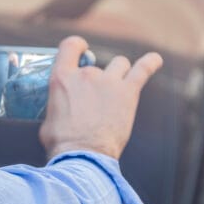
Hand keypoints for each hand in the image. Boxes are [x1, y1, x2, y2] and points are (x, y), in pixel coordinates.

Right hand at [39, 36, 162, 161]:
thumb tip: (62, 108)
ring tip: (118, 89)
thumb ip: (58, 105)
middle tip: (95, 100)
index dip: (77, 47)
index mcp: (63, 78)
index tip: (81, 51)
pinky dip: (151, 63)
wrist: (83, 157)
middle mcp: (86, 74)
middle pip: (96, 64)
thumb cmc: (62, 144)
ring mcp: (109, 82)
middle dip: (96, 78)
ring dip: (118, 73)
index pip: (71, 46)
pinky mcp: (127, 92)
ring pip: (119, 64)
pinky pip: (143, 70)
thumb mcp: (48, 119)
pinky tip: (155, 60)